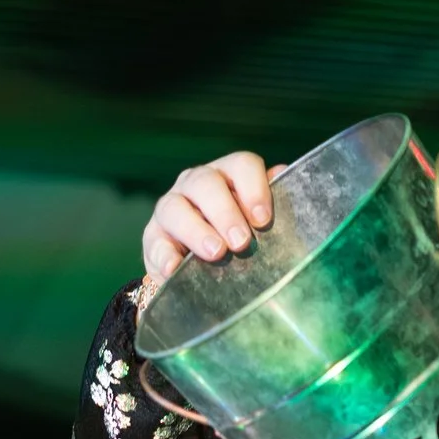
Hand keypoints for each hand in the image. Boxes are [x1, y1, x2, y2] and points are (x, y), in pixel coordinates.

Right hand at [142, 152, 283, 285]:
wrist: (199, 274)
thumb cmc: (237, 242)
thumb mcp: (256, 225)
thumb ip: (268, 206)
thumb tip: (284, 175)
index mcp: (227, 177)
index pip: (241, 165)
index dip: (254, 188)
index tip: (263, 220)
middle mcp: (195, 185)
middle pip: (206, 184)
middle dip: (225, 212)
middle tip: (242, 243)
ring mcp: (170, 208)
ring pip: (175, 208)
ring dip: (196, 230)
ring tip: (216, 253)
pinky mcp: (153, 238)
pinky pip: (156, 243)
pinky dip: (164, 255)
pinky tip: (174, 269)